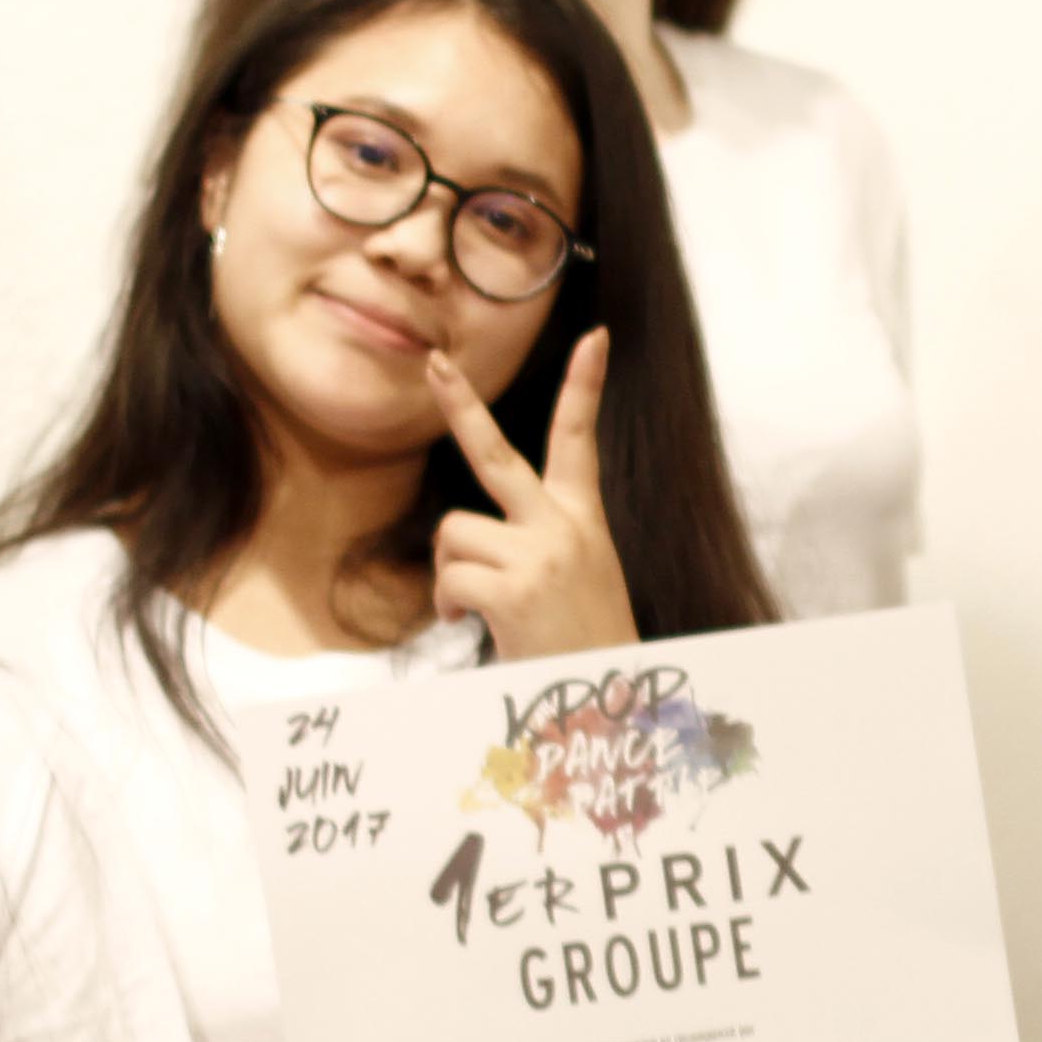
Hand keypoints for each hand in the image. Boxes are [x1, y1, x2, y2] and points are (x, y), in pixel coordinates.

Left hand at [427, 333, 632, 659]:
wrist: (608, 704)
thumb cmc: (582, 647)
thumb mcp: (571, 582)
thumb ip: (527, 550)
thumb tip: (459, 554)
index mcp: (581, 520)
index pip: (580, 441)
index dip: (585, 386)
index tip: (596, 336)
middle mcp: (562, 527)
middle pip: (495, 454)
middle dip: (460, 405)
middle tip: (434, 363)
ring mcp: (539, 554)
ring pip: (454, 533)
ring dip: (451, 572)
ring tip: (476, 608)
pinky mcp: (513, 587)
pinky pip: (450, 577)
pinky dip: (448, 604)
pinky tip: (472, 624)